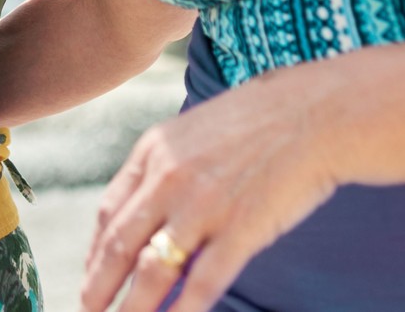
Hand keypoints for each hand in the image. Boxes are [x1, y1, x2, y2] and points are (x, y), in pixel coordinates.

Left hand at [79, 68, 344, 311]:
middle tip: (88, 311)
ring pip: (152, 272)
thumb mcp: (194, 131)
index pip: (109, 214)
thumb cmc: (259, 121)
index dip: (94, 255)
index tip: (90, 279)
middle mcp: (168, 180)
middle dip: (98, 288)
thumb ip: (166, 167)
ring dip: (131, 308)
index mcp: (153, 153)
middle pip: (119, 247)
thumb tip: (146, 206)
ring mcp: (202, 206)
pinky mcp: (240, 230)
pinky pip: (202, 283)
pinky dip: (181, 311)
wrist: (316, 113)